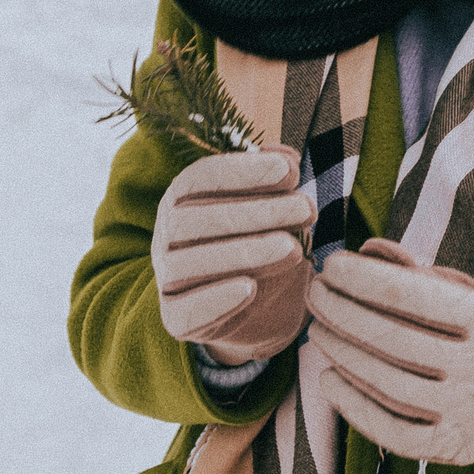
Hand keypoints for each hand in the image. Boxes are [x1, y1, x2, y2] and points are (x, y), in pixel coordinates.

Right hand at [154, 148, 315, 363]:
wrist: (262, 310)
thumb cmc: (265, 244)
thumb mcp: (277, 208)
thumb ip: (278, 179)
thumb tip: (284, 155)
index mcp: (182, 199)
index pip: (201, 177)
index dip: (243, 171)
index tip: (290, 171)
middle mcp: (166, 235)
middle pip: (195, 220)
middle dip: (254, 212)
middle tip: (306, 209)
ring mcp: (166, 278)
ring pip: (188, 264)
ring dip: (244, 253)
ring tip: (293, 249)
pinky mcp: (174, 319)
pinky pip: (186, 311)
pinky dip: (217, 299)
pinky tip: (251, 289)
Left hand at [306, 240, 473, 466]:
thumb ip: (422, 273)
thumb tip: (369, 249)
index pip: (415, 296)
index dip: (365, 279)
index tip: (333, 266)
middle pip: (394, 340)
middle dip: (343, 312)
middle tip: (314, 293)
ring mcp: (466, 412)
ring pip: (388, 385)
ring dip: (342, 354)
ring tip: (319, 329)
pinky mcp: (452, 447)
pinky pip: (393, 432)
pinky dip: (355, 407)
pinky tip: (330, 380)